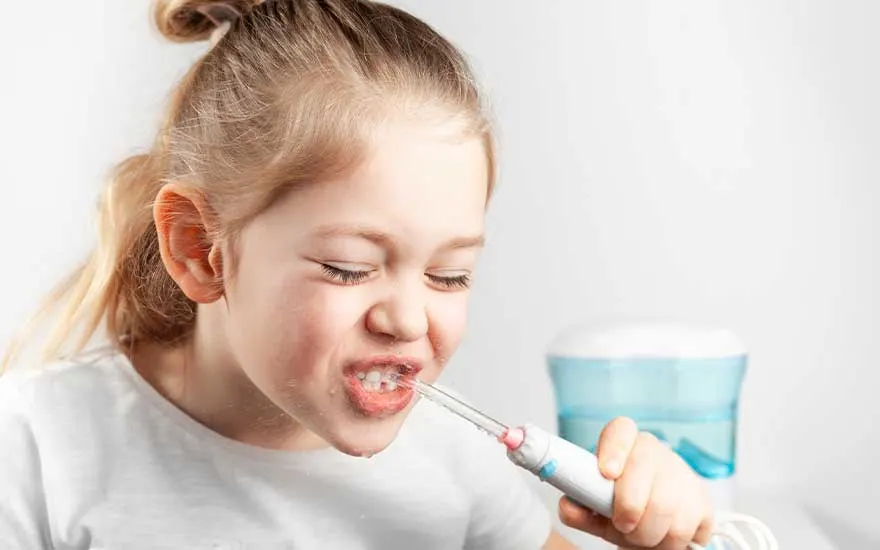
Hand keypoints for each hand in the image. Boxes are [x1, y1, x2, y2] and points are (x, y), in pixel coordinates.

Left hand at [558, 417, 714, 548]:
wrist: (659, 519)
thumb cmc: (622, 505)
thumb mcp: (597, 507)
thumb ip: (580, 507)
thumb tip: (568, 505)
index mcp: (624, 443)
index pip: (621, 430)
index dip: (614, 450)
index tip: (606, 473)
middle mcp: (654, 452)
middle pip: (643, 474)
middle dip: (628, 510)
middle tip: (622, 526)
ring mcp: (682, 474)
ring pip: (664, 508)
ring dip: (647, 533)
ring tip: (640, 535)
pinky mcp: (703, 500)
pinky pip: (685, 528)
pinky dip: (668, 542)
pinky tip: (661, 536)